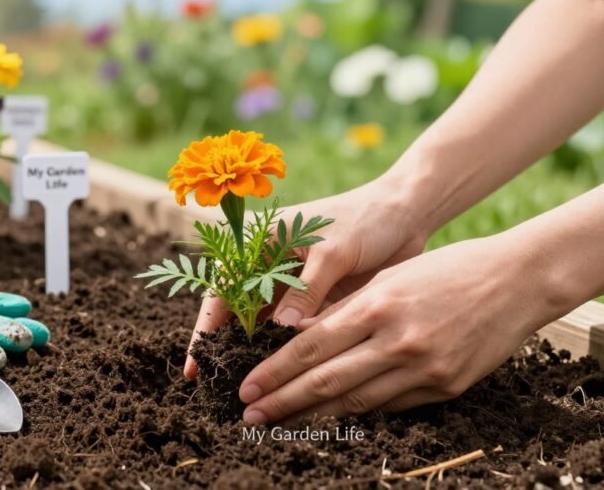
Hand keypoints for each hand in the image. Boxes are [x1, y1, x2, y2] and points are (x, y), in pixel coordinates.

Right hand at [184, 177, 427, 377]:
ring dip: (255, 353)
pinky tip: (280, 377)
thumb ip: (306, 290)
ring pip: (263, 326)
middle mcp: (268, 266)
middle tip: (216, 384)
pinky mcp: (315, 303)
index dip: (207, 326)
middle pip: (237, 311)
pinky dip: (286, 352)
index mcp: (260, 241)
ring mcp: (291, 287)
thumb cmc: (366, 219)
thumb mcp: (333, 251)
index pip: (223, 286)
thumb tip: (280, 331)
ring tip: (245, 389)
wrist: (406, 216)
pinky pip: (293, 333)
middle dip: (226, 346)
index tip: (197, 361)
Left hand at [237, 234, 564, 422]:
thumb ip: (345, 309)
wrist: (518, 280)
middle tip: (250, 417)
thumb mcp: (389, 278)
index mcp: (378, 305)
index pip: (311, 347)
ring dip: (315, 417)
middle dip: (283, 402)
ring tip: (283, 425)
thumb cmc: (447, 269)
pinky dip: (359, 412)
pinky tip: (333, 418)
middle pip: (326, 381)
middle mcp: (399, 340)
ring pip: (357, 402)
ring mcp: (425, 368)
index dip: (274, 372)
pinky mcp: (446, 387)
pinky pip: (392, 406)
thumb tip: (298, 335)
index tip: (246, 389)